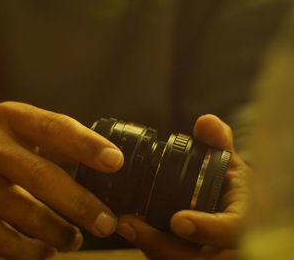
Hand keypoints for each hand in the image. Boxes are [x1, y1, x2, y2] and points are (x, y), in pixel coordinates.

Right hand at [0, 102, 123, 258]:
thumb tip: (107, 161)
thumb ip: (57, 141)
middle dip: (80, 203)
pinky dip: (31, 251)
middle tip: (107, 223)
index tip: (115, 162)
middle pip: (41, 176)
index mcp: (9, 119)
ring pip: (25, 214)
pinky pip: (3, 242)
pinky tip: (48, 250)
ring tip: (76, 238)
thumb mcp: (16, 129)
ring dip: (59, 232)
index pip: (54, 128)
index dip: (86, 145)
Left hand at [116, 114, 249, 258]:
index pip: (234, 231)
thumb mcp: (229, 165)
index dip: (208, 228)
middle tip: (129, 224)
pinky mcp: (190, 258)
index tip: (179, 221)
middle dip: (162, 244)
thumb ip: (218, 144)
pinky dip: (151, 249)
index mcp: (243, 219)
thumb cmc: (229, 189)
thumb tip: (207, 122)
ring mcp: (211, 256)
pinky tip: (131, 231)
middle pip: (198, 257)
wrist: (231, 212)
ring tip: (125, 226)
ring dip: (150, 247)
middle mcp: (230, 245)